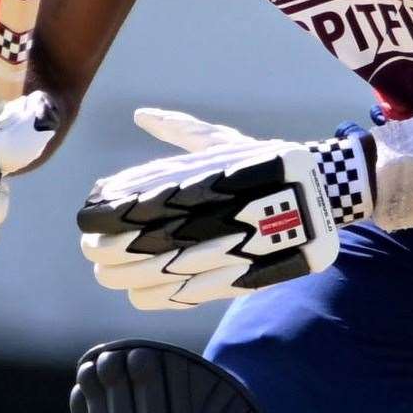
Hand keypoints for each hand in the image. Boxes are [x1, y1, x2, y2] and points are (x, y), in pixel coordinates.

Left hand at [76, 108, 369, 310]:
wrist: (324, 194)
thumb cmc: (266, 163)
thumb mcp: (225, 142)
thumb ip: (180, 130)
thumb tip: (140, 114)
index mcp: (202, 177)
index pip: (138, 200)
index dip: (106, 215)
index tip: (88, 219)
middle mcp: (209, 212)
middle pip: (143, 239)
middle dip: (109, 249)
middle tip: (92, 251)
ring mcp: (224, 246)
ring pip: (161, 271)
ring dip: (127, 275)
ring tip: (107, 274)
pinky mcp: (240, 275)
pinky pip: (188, 295)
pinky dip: (158, 297)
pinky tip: (138, 294)